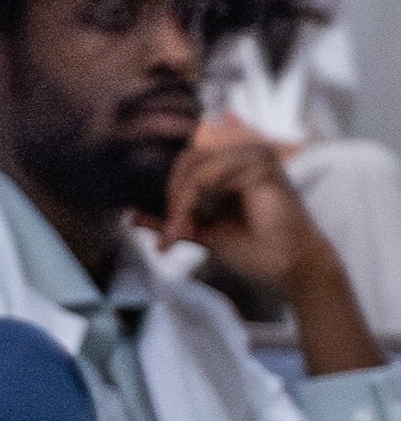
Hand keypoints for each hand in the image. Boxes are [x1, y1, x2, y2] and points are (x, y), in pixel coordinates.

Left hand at [159, 115, 383, 375]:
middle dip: (172, 198)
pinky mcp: (260, 164)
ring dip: (179, 202)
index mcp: (231, 164)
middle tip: (171, 233)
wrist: (289, 267)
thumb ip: (172, 219)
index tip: (165, 230)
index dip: (170, 192)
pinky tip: (190, 226)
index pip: (185, 163)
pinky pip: (209, 175)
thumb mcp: (202, 230)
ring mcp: (253, 155)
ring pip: (194, 168)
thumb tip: (130, 215)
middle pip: (185, 161)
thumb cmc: (254, 248)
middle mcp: (243, 153)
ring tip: (179, 234)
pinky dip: (191, 200)